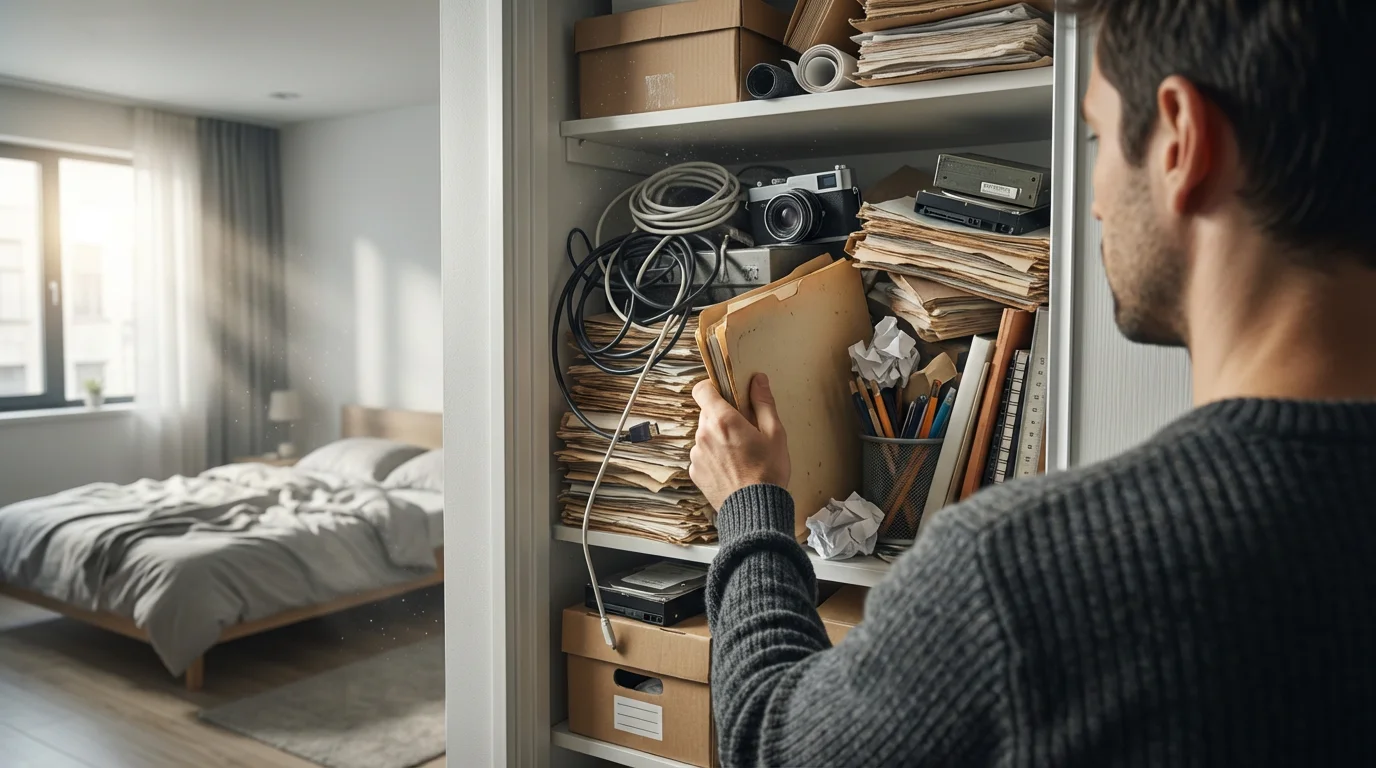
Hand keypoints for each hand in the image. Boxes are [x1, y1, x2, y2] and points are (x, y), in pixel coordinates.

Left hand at [690, 374, 790, 510]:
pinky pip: (702, 455)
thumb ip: (763, 403)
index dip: (713, 387)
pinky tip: (732, 467)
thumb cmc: (768, 472)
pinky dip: (714, 456)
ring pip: (705, 434)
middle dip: (723, 416)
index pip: (702, 389)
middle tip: (745, 429)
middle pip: (707, 413)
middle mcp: (703, 435)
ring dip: (718, 437)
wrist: (755, 510)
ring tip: (740, 453)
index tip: (725, 392)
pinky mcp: (695, 472)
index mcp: (722, 420)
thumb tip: (758, 380)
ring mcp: (696, 454)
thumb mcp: (774, 433)